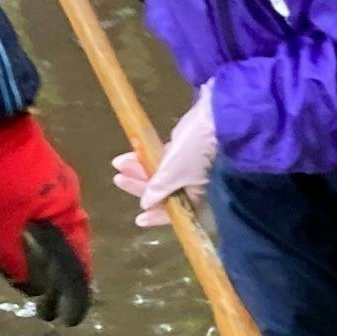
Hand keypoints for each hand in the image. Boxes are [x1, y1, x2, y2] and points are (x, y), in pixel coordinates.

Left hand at [0, 115, 92, 323]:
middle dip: (64, 280)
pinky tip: (27, 244)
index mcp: (64, 213)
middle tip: (50, 307)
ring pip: (58, 229)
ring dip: (52, 258)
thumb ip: (15, 261)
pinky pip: (47, 213)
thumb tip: (33, 288)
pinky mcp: (36, 170)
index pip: (77, 263)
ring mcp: (53, 182)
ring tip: (41, 282)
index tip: (69, 319)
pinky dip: (42, 236)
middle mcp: (67, 197)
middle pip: (72, 246)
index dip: (75, 295)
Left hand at [113, 86, 216, 226]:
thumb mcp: (175, 172)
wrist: (217, 116)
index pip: (176, 212)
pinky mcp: (184, 149)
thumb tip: (146, 203)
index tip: (139, 218)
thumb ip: (159, 188)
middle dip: (141, 186)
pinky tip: (133, 153)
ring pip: (160, 174)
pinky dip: (148, 157)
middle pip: (164, 192)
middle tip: (119, 179)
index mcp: (199, 197)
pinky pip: (163, 159)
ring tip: (119, 163)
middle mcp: (194, 185)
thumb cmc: (198, 150)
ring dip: (140, 169)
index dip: (157, 215)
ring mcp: (189, 166)